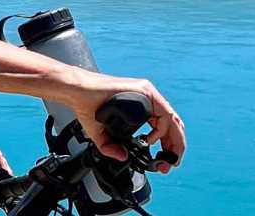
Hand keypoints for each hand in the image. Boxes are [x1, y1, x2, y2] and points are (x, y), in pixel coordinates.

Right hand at [64, 74, 185, 171]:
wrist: (79, 92)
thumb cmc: (89, 107)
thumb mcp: (101, 134)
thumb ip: (111, 148)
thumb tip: (122, 157)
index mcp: (142, 107)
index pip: (164, 127)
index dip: (169, 145)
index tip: (166, 160)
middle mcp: (148, 100)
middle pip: (172, 124)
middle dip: (175, 146)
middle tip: (171, 163)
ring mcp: (148, 94)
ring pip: (172, 119)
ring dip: (175, 140)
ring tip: (170, 156)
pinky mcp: (145, 91)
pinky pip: (163, 112)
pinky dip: (163, 129)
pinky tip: (153, 140)